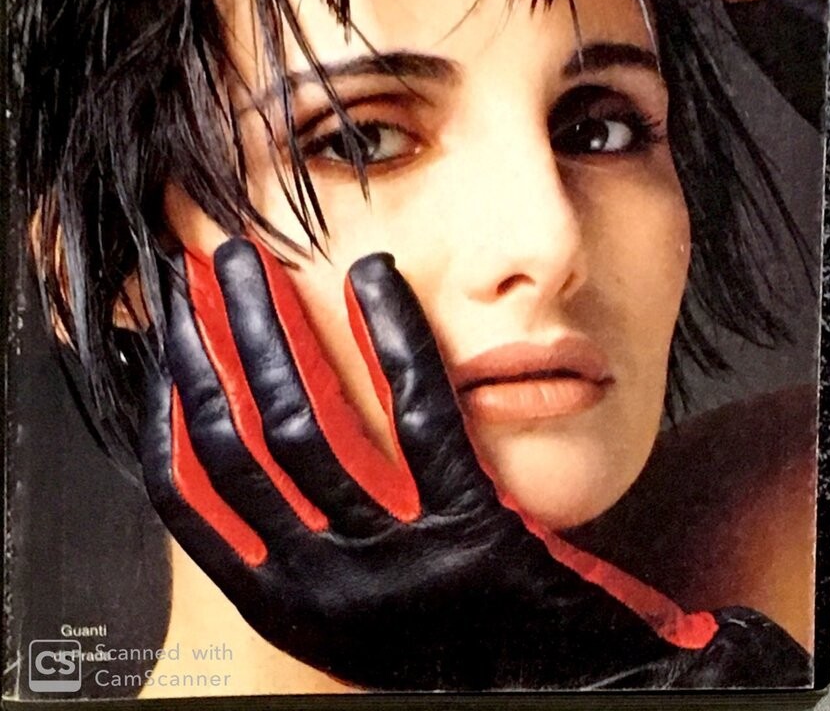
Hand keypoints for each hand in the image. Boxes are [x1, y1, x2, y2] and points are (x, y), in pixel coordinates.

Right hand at [141, 238, 809, 688]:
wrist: (560, 697)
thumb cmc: (455, 648)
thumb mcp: (351, 608)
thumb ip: (299, 541)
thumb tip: (243, 440)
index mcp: (285, 606)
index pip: (191, 492)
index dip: (170, 401)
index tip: (170, 334)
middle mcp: (324, 588)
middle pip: (241, 438)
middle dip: (211, 341)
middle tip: (203, 269)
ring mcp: (395, 562)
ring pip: (305, 422)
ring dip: (271, 325)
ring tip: (254, 262)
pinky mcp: (472, 531)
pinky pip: (419, 412)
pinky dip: (391, 335)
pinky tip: (373, 277)